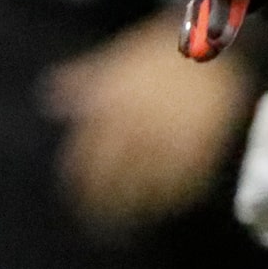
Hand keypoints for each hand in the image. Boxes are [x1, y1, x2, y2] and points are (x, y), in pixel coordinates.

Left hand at [46, 17, 252, 231]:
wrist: (218, 44)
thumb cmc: (165, 50)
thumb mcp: (120, 56)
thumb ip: (86, 79)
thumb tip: (49, 100)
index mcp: (114, 102)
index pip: (89, 151)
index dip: (81, 179)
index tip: (77, 198)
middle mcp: (139, 123)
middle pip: (115, 173)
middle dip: (105, 201)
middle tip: (98, 224)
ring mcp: (171, 135)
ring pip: (148, 181)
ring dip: (138, 205)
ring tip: (130, 223)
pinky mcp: (202, 143)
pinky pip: (186, 177)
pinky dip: (176, 194)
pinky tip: (169, 204)